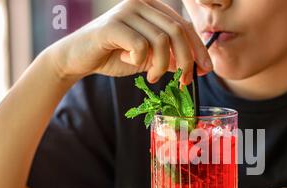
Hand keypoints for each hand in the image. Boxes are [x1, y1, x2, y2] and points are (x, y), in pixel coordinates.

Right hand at [48, 0, 211, 83]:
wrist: (79, 58)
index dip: (199, 49)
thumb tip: (199, 67)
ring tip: (152, 76)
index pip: (184, 26)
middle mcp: (140, 2)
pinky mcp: (111, 25)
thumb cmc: (115, 55)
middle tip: (183, 81)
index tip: (206, 70)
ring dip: (162, 65)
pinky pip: (140, 45)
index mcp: (152, 6)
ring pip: (161, 40)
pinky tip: (132, 63)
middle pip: (177, 31)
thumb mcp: (150, 57)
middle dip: (186, 60)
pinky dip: (141, 61)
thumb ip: (171, 57)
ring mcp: (125, 10)